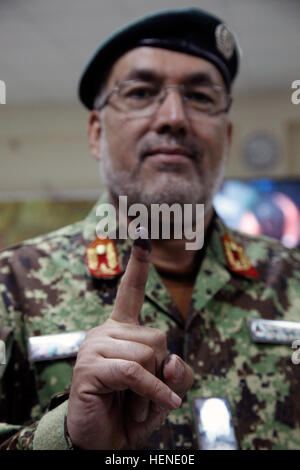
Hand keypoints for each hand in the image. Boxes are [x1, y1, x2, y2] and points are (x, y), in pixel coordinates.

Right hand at [66, 232, 193, 448]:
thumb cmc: (133, 410)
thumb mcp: (166, 389)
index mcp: (122, 331)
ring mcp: (95, 346)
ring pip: (147, 355)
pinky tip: (158, 406)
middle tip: (143, 394)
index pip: (131, 292)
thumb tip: (172, 358)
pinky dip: (152, 392)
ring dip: (152, 389)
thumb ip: (178, 372)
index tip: (142, 238)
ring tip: (134, 404)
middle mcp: (106, 332)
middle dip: (161, 372)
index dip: (138, 267)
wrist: (104, 440)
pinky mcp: (89, 366)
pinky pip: (134, 371)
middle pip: (157, 338)